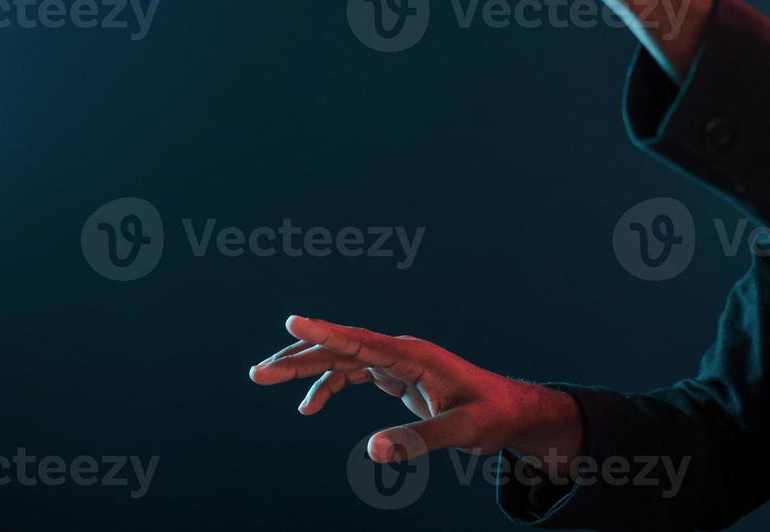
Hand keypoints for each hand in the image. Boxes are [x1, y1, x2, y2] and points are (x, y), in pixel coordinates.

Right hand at [247, 315, 579, 469]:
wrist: (512, 412)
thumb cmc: (491, 417)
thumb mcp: (460, 432)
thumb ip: (419, 439)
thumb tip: (372, 450)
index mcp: (415, 355)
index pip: (362, 341)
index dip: (326, 331)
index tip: (292, 319)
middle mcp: (403, 351)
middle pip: (343, 346)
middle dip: (300, 354)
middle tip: (258, 373)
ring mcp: (399, 361)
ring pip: (343, 356)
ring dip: (307, 366)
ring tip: (266, 378)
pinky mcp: (398, 375)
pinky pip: (354, 371)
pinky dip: (329, 384)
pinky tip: (310, 406)